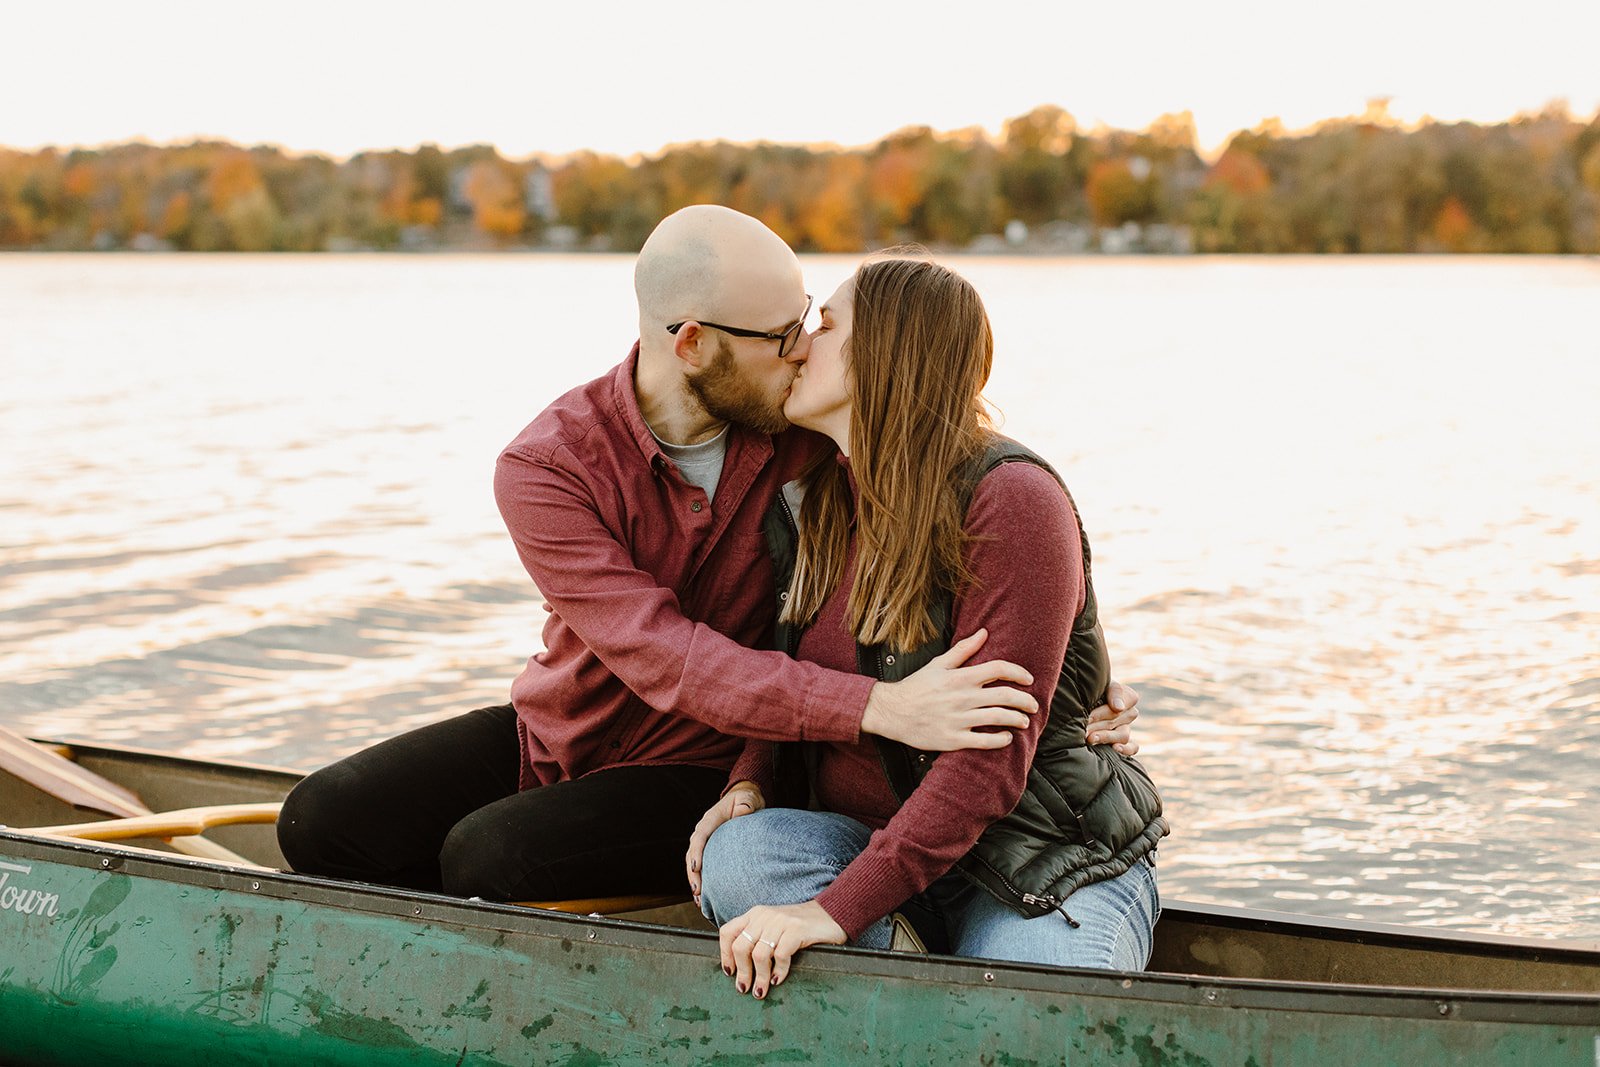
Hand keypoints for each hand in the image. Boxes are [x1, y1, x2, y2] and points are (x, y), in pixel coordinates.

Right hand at [685, 783, 763, 905]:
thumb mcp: (748, 798)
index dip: (697, 852)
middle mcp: (703, 830)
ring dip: (694, 880)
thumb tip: (743, 810)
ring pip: (693, 862)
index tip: (697, 867)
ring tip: (699, 899)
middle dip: (693, 873)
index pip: (700, 836)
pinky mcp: (709, 849)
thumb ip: (745, 803)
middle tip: (698, 891)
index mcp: (711, 819)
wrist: (744, 800)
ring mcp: (705, 841)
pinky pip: (701, 866)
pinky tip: (704, 896)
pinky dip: (701, 880)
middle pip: (692, 853)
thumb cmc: (746, 799)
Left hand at [719, 900, 845, 997]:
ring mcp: (780, 922)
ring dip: (759, 977)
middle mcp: (764, 915)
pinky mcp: (796, 930)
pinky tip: (778, 979)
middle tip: (744, 988)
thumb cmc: (800, 927)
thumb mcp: (773, 927)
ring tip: (761, 991)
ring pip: (758, 955)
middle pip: (740, 946)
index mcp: (755, 914)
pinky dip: (778, 971)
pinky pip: (780, 956)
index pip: (728, 932)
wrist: (830, 914)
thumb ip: (758, 939)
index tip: (730, 972)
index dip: (725, 954)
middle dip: (742, 972)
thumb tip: (740, 969)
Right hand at [860, 629, 1036, 751]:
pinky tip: (1006, 738)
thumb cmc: (916, 686)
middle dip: (1025, 700)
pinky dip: (1000, 740)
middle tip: (1033, 705)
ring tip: (1023, 721)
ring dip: (1017, 719)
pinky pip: (984, 741)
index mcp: (960, 677)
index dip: (1018, 673)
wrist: (891, 711)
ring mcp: (958, 719)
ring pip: (998, 718)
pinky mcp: (953, 739)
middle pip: (1005, 695)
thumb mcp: (938, 664)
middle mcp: (962, 697)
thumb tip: (984, 632)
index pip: (998, 669)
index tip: (1029, 679)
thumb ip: (963, 650)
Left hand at [1086, 680, 1139, 754]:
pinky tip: (1115, 749)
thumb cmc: (1090, 690)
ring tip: (1090, 739)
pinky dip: (1127, 749)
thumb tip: (1119, 708)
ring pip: (1123, 735)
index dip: (1104, 711)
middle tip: (1082, 729)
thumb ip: (1113, 692)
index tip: (1089, 717)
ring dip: (1105, 736)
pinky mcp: (1123, 742)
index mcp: (1127, 696)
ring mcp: (1126, 728)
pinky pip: (1133, 747)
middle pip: (1116, 720)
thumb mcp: (1101, 684)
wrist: (1079, 701)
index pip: (1125, 701)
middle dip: (1097, 724)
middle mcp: (1129, 712)